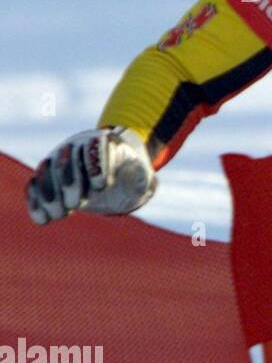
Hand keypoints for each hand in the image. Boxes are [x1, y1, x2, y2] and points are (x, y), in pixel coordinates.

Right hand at [26, 126, 156, 224]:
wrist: (113, 173)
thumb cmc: (131, 175)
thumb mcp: (143, 178)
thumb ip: (144, 181)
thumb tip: (142, 185)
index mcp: (103, 142)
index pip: (95, 148)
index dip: (96, 166)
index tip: (102, 187)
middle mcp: (77, 147)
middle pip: (68, 159)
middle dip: (70, 182)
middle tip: (75, 205)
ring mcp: (59, 159)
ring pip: (47, 170)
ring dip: (49, 193)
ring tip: (58, 214)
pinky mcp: (48, 175)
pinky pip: (36, 184)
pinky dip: (36, 201)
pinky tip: (42, 219)